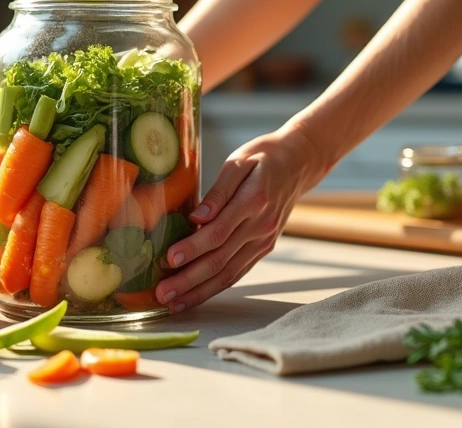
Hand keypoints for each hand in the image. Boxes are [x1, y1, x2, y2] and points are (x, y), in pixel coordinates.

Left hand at [155, 126, 327, 313]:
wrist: (300, 162)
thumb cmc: (264, 157)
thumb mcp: (239, 161)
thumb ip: (218, 192)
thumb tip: (196, 217)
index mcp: (254, 202)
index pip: (219, 231)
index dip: (193, 247)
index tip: (169, 258)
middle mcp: (260, 227)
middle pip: (221, 260)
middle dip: (189, 280)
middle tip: (162, 293)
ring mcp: (264, 241)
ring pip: (229, 274)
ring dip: (199, 292)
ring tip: (173, 304)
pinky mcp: (263, 248)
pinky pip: (238, 273)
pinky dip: (215, 288)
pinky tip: (195, 297)